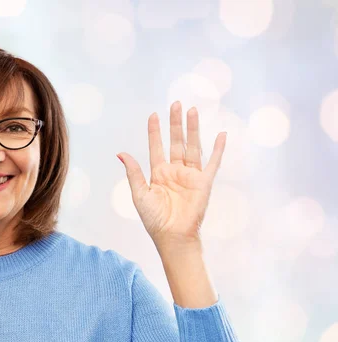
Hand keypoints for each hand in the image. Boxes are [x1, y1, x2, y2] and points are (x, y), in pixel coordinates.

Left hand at [117, 101, 226, 247]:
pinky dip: (217, 149)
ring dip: (193, 129)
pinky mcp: (204, 183)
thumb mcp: (139, 193)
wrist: (172, 236)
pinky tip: (221, 135)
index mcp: (158, 173)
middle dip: (175, 123)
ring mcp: (190, 176)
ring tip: (192, 111)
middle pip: (176, 142)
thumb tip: (120, 153)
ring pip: (192, 147)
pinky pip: (212, 163)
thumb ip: (133, 172)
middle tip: (176, 104)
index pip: (156, 147)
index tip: (153, 115)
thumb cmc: (154, 219)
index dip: (155, 131)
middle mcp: (175, 171)